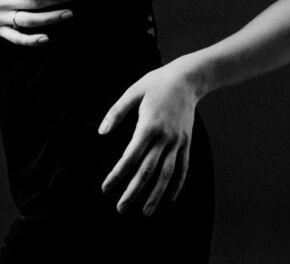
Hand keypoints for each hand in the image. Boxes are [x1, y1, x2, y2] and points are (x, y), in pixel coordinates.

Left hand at [98, 60, 197, 215]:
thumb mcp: (133, 92)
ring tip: (145, 212)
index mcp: (148, 126)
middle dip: (133, 192)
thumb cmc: (156, 83)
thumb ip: (117, 112)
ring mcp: (177, 141)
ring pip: (166, 174)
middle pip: (147, 171)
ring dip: (155, 195)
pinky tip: (170, 197)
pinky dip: (177, 184)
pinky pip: (183, 167)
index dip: (117, 174)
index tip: (106, 188)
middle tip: (121, 209)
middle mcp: (164, 137)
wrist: (187, 78)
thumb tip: (102, 132)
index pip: (130, 157)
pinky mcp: (187, 142)